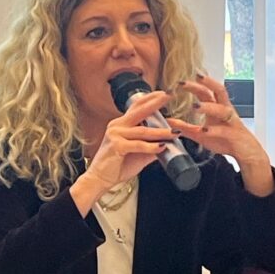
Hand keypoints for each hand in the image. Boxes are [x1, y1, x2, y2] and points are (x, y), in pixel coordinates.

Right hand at [70, 90, 179, 215]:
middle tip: (169, 96)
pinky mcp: (116, 146)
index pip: (136, 107)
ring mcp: (115, 135)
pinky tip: (162, 147)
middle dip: (155, 103)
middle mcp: (117, 126)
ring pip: (143, 131)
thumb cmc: (116, 166)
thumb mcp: (138, 154)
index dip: (149, 99)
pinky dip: (151, 146)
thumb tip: (167, 144)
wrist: (100, 179)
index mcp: (121, 125)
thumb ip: (151, 147)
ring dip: (161, 132)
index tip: (163, 94)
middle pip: (139, 112)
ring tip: (175, 132)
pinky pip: (138, 144)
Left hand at [167, 74, 273, 195]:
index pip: (206, 91)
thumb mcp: (201, 134)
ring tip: (194, 106)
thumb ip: (185, 128)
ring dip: (207, 107)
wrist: (246, 152)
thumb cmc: (224, 140)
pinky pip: (224, 131)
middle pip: (217, 91)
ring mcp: (231, 122)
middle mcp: (226, 111)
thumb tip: (168, 122)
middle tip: (184, 83)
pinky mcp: (234, 135)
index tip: (179, 81)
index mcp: (218, 108)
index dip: (194, 84)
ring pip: (222, 109)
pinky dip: (213, 130)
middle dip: (202, 84)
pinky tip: (204, 130)